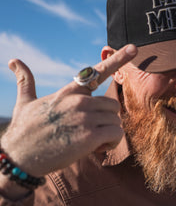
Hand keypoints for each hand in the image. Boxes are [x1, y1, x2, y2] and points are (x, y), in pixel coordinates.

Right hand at [1, 44, 136, 179]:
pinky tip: (96, 149)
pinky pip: (117, 134)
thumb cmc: (23, 131)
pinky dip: (112, 144)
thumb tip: (13, 61)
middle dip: (105, 121)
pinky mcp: (89, 137)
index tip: (133, 49)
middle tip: (89, 133)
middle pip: (112, 105)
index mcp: (69, 92)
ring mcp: (85, 118)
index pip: (96, 72)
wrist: (19, 156)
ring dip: (108, 135)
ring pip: (116, 121)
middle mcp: (80, 101)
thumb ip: (25, 81)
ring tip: (89, 143)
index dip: (118, 59)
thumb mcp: (24, 101)